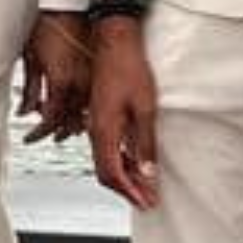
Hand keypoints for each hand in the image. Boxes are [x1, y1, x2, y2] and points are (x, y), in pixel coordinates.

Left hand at [20, 9, 91, 144]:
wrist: (71, 4)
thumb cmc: (50, 26)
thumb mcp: (32, 58)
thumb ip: (30, 89)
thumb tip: (25, 110)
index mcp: (60, 83)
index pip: (50, 120)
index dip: (39, 132)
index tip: (31, 136)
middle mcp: (79, 85)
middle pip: (68, 121)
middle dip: (55, 131)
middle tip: (44, 132)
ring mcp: (92, 80)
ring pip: (84, 115)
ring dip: (71, 124)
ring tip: (60, 127)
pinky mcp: (99, 75)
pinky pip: (93, 103)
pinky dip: (83, 112)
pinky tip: (76, 112)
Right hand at [86, 16, 159, 208]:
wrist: (115, 41)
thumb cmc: (128, 67)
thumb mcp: (145, 108)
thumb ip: (145, 142)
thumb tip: (148, 171)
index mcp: (103, 129)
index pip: (112, 172)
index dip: (130, 191)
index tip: (145, 202)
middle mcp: (95, 129)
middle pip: (105, 171)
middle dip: (126, 189)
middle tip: (146, 199)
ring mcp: (96, 122)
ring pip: (105, 159)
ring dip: (125, 176)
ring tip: (145, 185)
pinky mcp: (100, 115)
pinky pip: (107, 146)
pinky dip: (121, 160)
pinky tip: (136, 161)